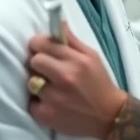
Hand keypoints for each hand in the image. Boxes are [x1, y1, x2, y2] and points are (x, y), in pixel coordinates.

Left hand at [28, 23, 124, 138]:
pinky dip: (39, 103)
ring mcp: (54, 98)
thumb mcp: (92, 56)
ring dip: (38, 84)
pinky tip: (51, 103)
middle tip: (47, 69)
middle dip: (38, 63)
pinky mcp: (47, 115)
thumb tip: (58, 23)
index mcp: (75, 61)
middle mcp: (64, 78)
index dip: (39, 45)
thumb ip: (72, 40)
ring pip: (30, 82)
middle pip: (34, 61)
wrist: (109, 116)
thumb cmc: (99, 83)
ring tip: (50, 87)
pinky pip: (31, 103)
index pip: (42, 44)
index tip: (42, 49)